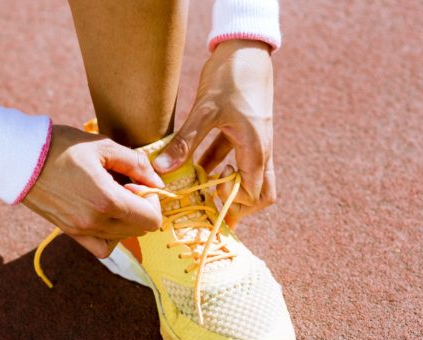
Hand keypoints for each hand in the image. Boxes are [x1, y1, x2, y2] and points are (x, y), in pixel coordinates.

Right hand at [23, 125, 163, 257]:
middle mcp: (96, 222)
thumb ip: (137, 164)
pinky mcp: (70, 233)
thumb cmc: (62, 146)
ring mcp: (82, 230)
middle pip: (139, 230)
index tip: (142, 184)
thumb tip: (157, 183)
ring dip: (126, 220)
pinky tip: (105, 215)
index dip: (154, 201)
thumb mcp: (104, 146)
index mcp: (107, 200)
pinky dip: (111, 236)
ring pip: (123, 238)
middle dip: (141, 208)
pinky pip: (101, 248)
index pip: (151, 219)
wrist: (20, 159)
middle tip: (127, 186)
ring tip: (113, 196)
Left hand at [154, 40, 274, 226]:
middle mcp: (261, 150)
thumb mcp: (205, 110)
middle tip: (212, 209)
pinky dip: (219, 168)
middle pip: (261, 193)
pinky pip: (235, 158)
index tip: (209, 199)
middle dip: (239, 206)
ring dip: (228, 187)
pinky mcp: (246, 133)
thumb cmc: (232, 76)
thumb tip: (161, 168)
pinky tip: (195, 170)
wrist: (246, 47)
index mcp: (256, 149)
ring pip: (250, 177)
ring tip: (201, 194)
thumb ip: (185, 142)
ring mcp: (255, 142)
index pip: (253, 194)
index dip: (233, 204)